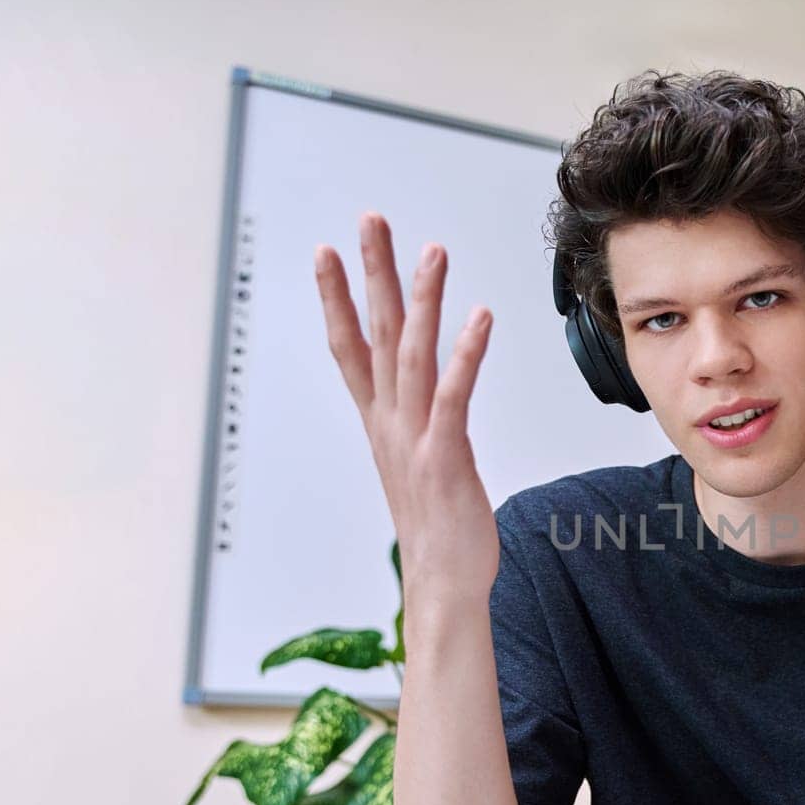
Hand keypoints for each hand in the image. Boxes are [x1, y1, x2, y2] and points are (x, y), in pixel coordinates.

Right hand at [314, 213, 498, 601]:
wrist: (443, 584)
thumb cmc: (439, 529)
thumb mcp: (418, 466)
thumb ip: (416, 427)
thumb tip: (421, 406)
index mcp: (382, 424)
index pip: (351, 349)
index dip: (336, 299)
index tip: (325, 252)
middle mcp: (391, 424)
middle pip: (376, 335)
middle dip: (371, 274)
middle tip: (369, 220)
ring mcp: (414, 439)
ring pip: (412, 355)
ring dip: (420, 300)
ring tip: (430, 250)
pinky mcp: (445, 458)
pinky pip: (453, 396)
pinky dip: (464, 354)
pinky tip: (479, 318)